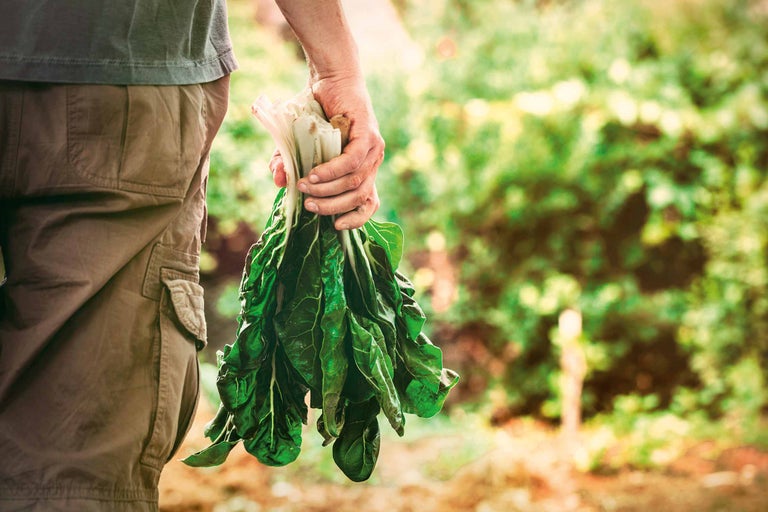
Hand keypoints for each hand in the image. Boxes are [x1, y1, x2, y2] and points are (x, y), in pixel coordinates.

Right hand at [269, 73, 383, 229]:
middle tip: (308, 205)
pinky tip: (315, 174)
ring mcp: (374, 148)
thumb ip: (288, 162)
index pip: (369, 203)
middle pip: (360, 197)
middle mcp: (373, 161)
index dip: (356, 219)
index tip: (335, 227)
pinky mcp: (369, 134)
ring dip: (329, 189)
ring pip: (356, 181)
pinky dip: (333, 171)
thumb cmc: (315, 109)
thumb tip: (277, 180)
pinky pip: (353, 161)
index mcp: (363, 168)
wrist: (329, 77)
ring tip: (305, 187)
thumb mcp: (297, 142)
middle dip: (333, 207)